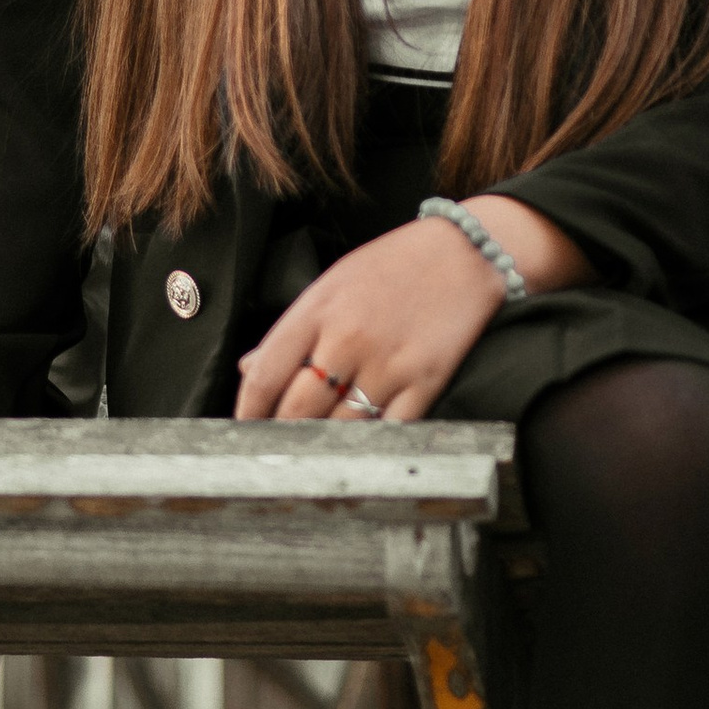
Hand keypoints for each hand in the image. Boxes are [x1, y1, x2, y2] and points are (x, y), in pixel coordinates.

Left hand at [233, 197, 586, 425]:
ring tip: (316, 456)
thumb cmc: (392, 267)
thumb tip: (249, 368)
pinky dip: (372, 445)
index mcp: (316, 310)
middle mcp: (347, 339)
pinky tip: (363, 448)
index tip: (244, 431)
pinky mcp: (425, 382)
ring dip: (324, 447)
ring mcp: (387, 363)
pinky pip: (388, 432)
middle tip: (276, 452)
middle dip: (281, 437)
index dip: (248, 413)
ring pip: (340, 429)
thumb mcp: (332, 286)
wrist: (464, 253)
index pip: (265, 376)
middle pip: (297, 411)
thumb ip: (291, 331)